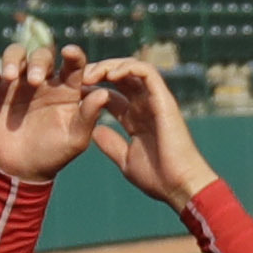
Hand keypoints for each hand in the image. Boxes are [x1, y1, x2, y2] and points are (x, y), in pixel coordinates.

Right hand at [0, 47, 102, 183]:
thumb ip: (89, 115)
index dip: (73, 54)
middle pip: (42, 54)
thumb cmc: (56, 153)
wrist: (24, 169)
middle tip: (35, 80)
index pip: (73, 63)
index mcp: (67, 87)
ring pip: (16, 55)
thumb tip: (104, 93)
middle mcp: (44, 80)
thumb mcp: (76, 138)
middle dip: (39, 62)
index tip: (70, 52)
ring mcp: (19, 83)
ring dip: (13, 59)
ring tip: (11, 77)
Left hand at [84, 57, 217, 214]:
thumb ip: (111, 144)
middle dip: (98, 71)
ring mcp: (155, 101)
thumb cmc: (157, 178)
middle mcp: (145, 106)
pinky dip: (129, 68)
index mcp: (135, 119)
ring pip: (133, 68)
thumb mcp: (125, 159)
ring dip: (110, 66)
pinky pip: (147, 72)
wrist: (179, 186)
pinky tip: (111, 75)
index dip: (92, 89)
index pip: (111, 93)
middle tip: (80, 77)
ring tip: (92, 74)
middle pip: (120, 76)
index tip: (73, 91)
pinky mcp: (164, 100)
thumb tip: (95, 131)